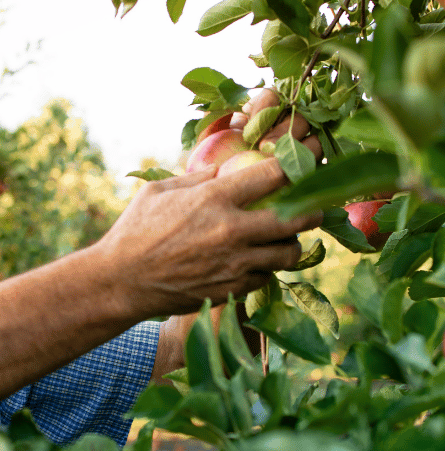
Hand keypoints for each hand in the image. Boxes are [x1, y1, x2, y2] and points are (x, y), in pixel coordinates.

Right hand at [96, 114, 321, 319]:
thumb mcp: (163, 190)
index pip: (273, 174)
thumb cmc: (137, 229)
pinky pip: (268, 276)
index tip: (308, 161)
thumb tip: (229, 166)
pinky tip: (258, 260)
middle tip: (316, 206)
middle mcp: (231, 231)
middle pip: (296, 219)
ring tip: (285, 237)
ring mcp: (235, 264)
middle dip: (314, 210)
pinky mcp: (233, 289)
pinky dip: (268, 267)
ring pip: (289, 253)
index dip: (298, 164)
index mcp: (214, 198)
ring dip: (292, 243)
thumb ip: (200, 176)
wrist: (121, 281)